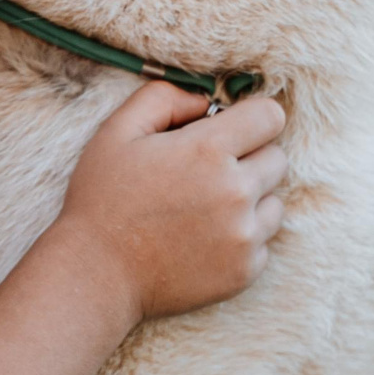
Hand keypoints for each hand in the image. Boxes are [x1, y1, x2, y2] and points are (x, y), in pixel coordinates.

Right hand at [51, 81, 288, 322]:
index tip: (231, 131)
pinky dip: (243, 238)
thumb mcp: (118, 131)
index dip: (252, 119)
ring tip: (206, 208)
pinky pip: (264, 241)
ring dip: (252, 200)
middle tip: (207, 173)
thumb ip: (164, 98)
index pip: (271, 117)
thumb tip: (206, 102)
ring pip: (274, 201)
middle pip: (277, 158)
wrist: (96, 276)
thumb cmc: (103, 200)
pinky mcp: (244, 271)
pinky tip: (204, 239)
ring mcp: (243, 235)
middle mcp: (235, 192)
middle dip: (250, 158)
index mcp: (208, 151)